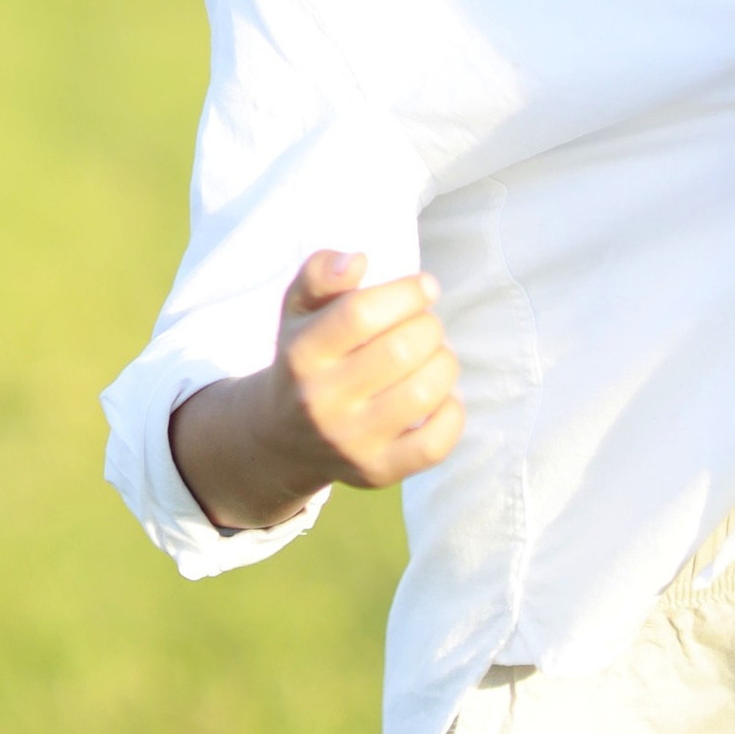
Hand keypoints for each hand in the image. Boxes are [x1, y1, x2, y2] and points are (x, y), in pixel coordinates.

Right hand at [170, 251, 464, 532]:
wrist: (283, 437)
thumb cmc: (304, 357)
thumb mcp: (298, 309)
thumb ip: (321, 273)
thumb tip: (358, 261)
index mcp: (301, 354)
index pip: (361, 313)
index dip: (406, 292)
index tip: (425, 286)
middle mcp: (321, 401)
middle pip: (400, 350)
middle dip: (428, 326)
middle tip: (425, 324)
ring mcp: (350, 442)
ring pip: (423, 393)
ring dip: (444, 362)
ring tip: (433, 354)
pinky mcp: (377, 473)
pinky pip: (435, 444)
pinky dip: (452, 411)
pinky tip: (440, 395)